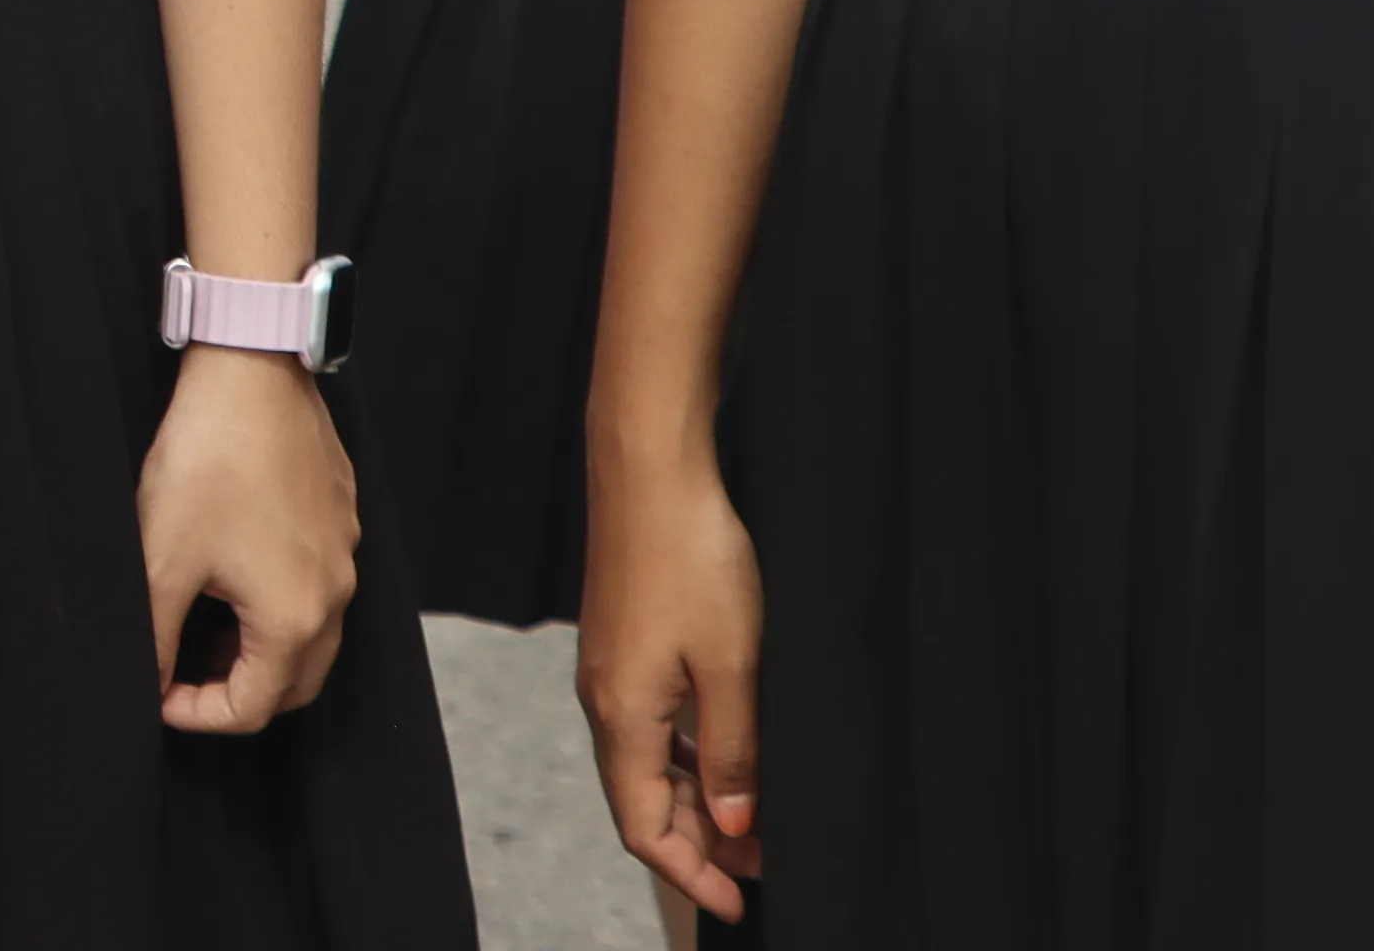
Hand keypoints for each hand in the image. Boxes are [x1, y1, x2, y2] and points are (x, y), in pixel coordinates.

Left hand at [139, 348, 361, 731]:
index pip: (252, 708)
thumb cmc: (206, 463)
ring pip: (310, 634)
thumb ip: (154, 636)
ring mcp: (345, 553)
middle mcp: (336, 596)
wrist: (251, 370)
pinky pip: (319, 585)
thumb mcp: (162, 558)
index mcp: (295, 619)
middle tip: (182, 672)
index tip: (156, 695)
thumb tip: (149, 685)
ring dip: (258, 648)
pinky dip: (279, 603)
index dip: (198, 715)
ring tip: (201, 626)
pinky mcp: (341, 516)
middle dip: (237, 691)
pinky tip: (232, 570)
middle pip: (293, 682)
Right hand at [577, 445, 768, 917]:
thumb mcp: (732, 665)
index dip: (692, 875)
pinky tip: (725, 750)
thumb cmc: (689, 558)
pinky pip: (649, 725)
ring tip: (756, 816)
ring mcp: (610, 670)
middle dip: (702, 843)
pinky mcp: (623, 643)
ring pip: (646, 763)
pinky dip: (686, 757)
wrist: (648, 470)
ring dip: (697, 800)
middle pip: (642, 801)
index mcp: (623, 716)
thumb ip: (732, 750)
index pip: (644, 829)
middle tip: (768, 862)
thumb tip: (735, 823)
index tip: (741, 902)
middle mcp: (605, 700)